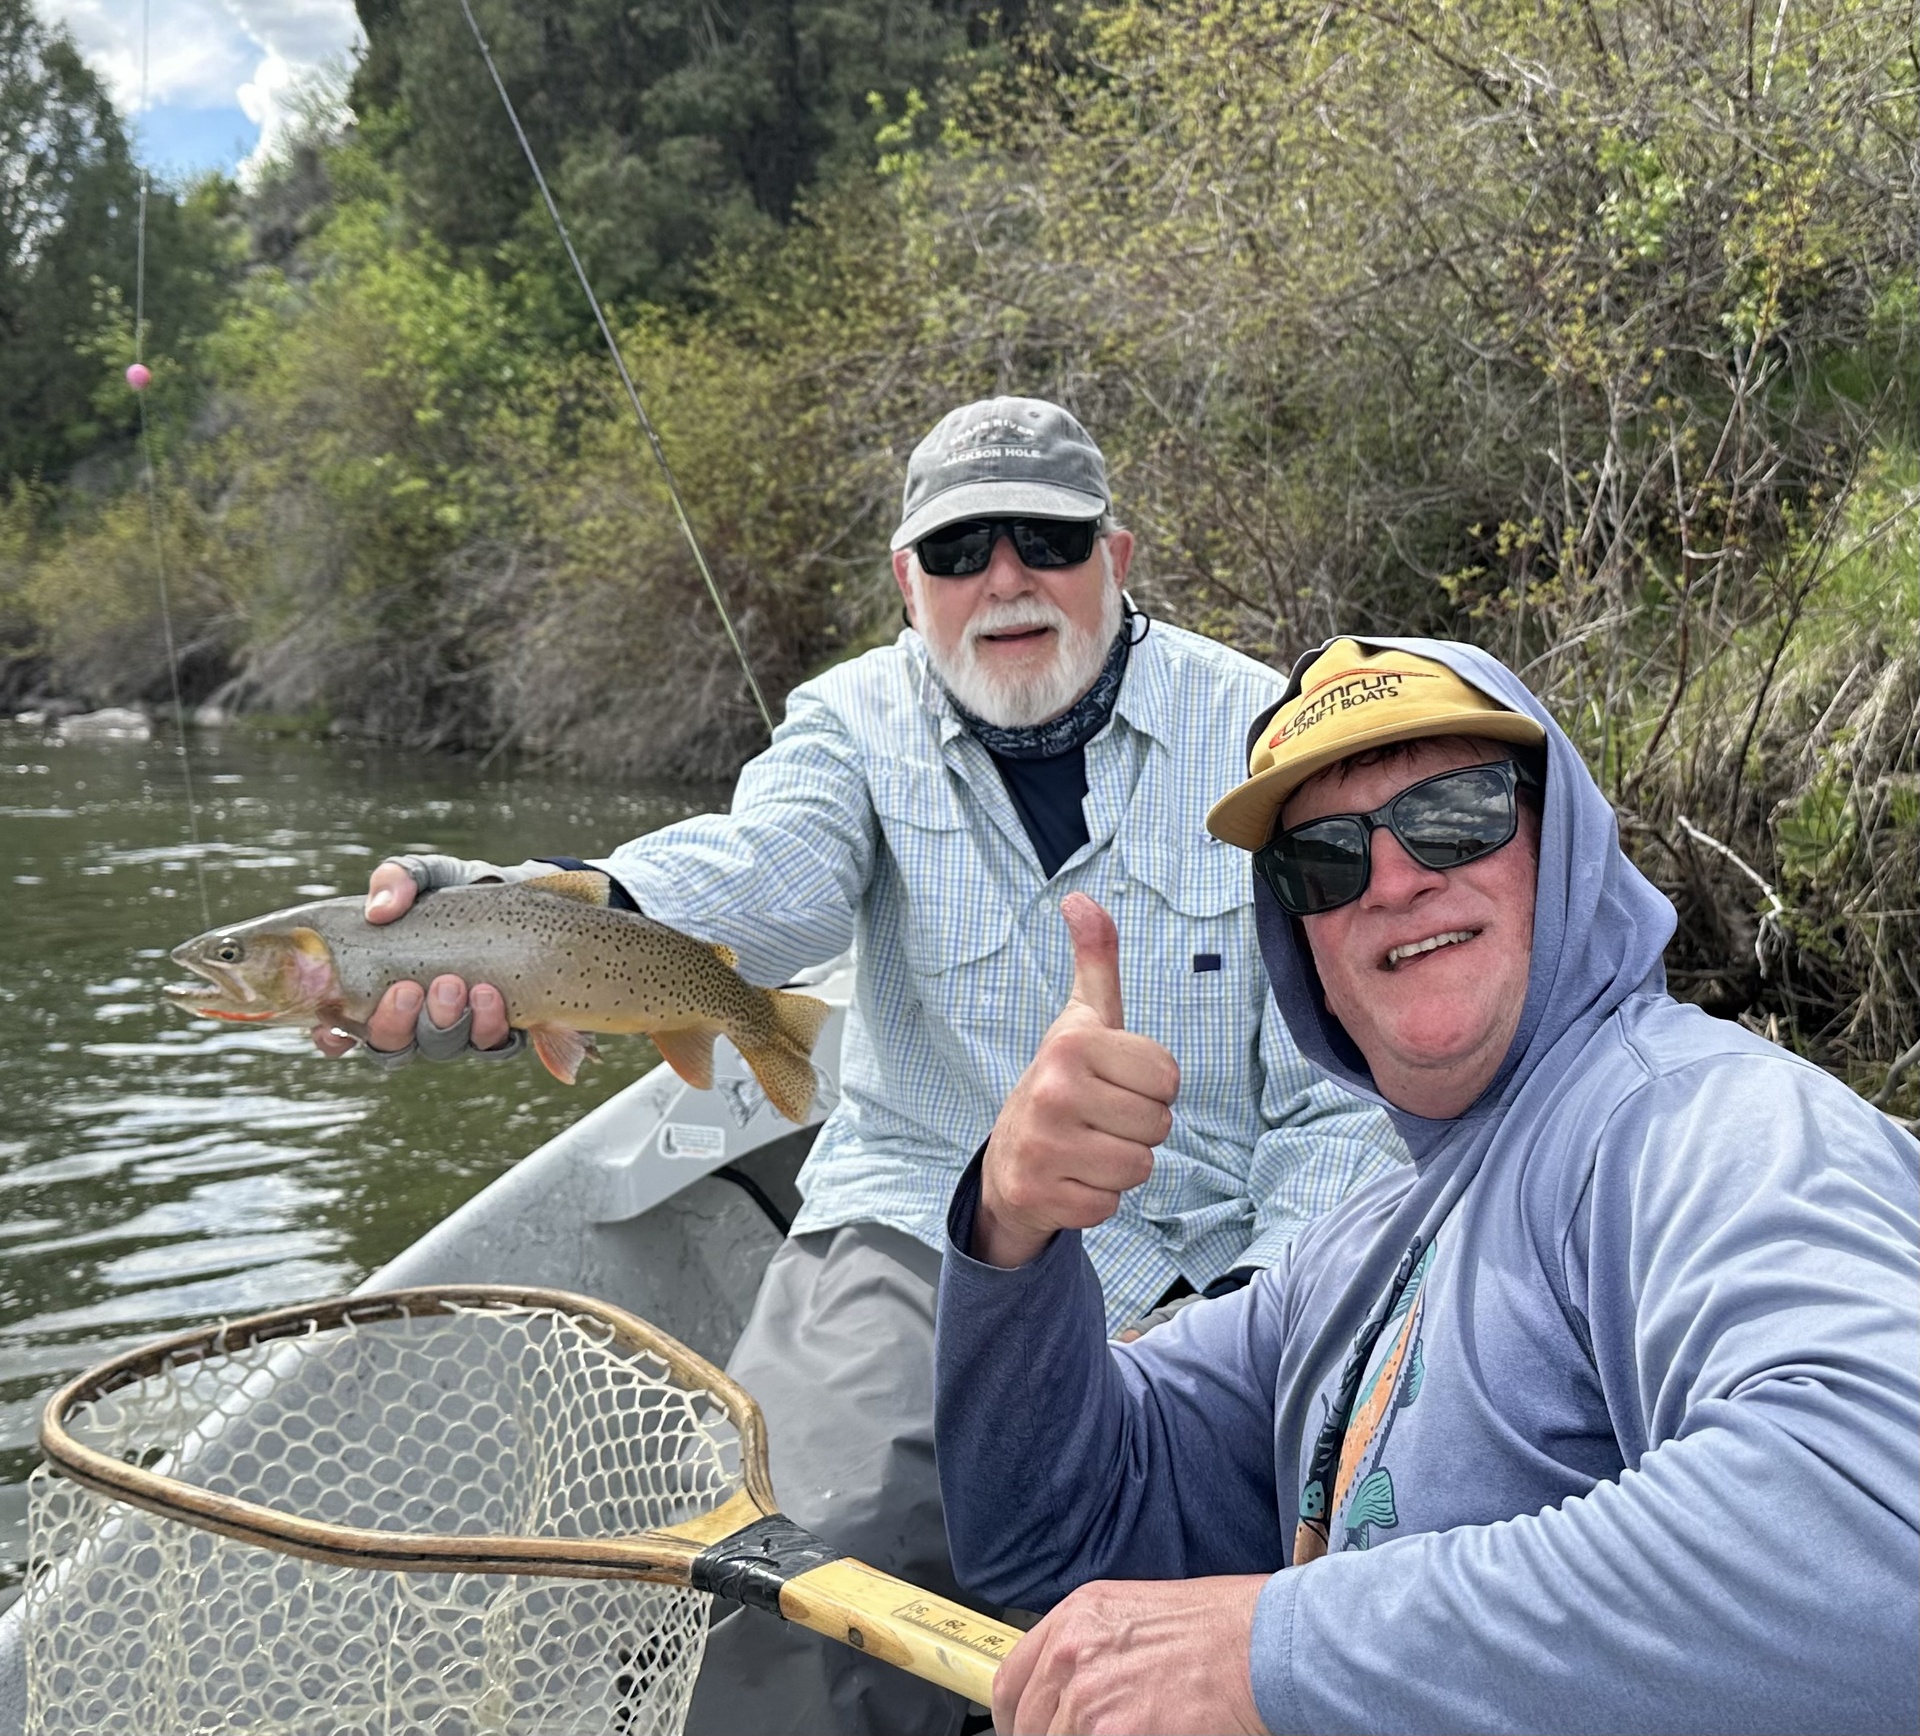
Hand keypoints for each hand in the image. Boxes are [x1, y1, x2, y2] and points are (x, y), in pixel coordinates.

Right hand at [308, 862, 510, 1056]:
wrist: (516, 897)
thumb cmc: (454, 893)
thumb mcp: (424, 875)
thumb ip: (397, 879)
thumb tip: (378, 911)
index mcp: (376, 987)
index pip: (341, 1031)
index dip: (332, 1038)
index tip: (333, 1027)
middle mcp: (412, 1016)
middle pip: (389, 1045)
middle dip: (394, 1023)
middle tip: (408, 989)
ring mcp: (454, 1026)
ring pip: (438, 1047)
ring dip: (442, 1021)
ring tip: (453, 982)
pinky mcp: (497, 1027)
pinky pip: (489, 1044)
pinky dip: (486, 1025)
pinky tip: (489, 994)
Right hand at [975, 893, 1178, 1268]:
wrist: (1008, 1158)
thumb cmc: (1063, 1083)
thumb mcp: (1082, 1019)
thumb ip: (1095, 959)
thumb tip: (1081, 898)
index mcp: (1072, 1043)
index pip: (1168, 1076)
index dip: (1150, 1085)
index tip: (1113, 1083)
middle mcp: (1052, 1090)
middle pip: (1159, 1124)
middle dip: (1137, 1127)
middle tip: (1098, 1119)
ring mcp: (1042, 1146)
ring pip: (1139, 1167)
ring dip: (1120, 1165)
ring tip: (1086, 1148)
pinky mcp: (1040, 1196)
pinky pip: (1110, 1206)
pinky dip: (1096, 1199)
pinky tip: (1071, 1179)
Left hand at [992, 1575, 1268, 1734]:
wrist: (1259, 1644)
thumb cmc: (1216, 1626)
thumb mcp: (1133, 1614)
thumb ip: (1090, 1647)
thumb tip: (1067, 1689)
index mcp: (1074, 1618)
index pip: (1012, 1682)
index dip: (1014, 1720)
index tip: (1025, 1732)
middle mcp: (1072, 1653)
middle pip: (1027, 1724)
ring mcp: (1089, 1698)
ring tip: (1115, 1735)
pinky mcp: (1115, 1734)